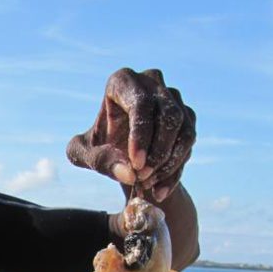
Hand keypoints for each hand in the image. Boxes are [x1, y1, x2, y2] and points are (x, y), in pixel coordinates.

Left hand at [67, 68, 195, 201]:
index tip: (136, 164)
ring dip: (168, 162)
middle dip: (157, 152)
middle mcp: (152, 82)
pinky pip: (189, 143)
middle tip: (142, 177)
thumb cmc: (96, 147)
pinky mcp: (187, 116)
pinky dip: (175, 170)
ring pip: (184, 130)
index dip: (141, 135)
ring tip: (147, 184)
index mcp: (122, 81)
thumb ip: (99, 160)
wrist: (121, 156)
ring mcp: (173, 98)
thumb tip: (129, 174)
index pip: (140, 104)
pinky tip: (159, 190)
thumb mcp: (83, 155)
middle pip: (168, 115)